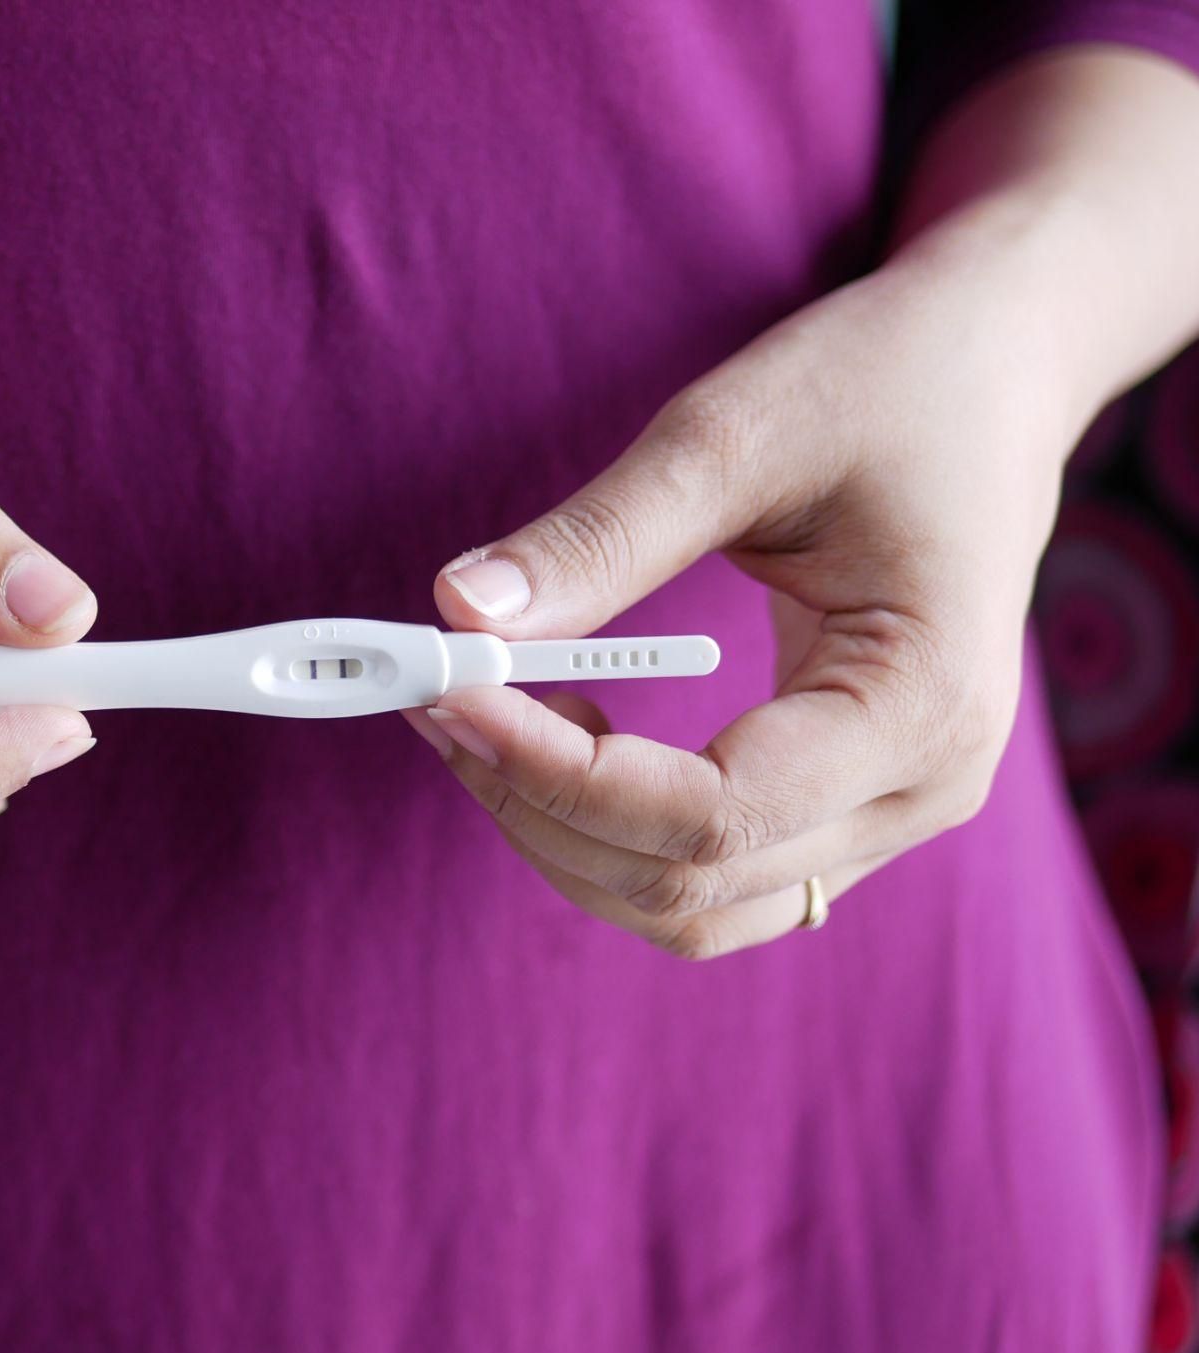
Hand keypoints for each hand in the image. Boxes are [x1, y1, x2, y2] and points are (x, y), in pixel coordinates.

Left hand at [404, 240, 1090, 958]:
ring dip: (561, 833)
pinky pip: (710, 870)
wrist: (992, 374)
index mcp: (923, 704)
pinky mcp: (846, 800)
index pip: (708, 813)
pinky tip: (544, 740)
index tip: (447, 691)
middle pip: (688, 880)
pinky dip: (607, 828)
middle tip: (434, 695)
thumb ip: (600, 539)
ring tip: (475, 716)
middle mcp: (924, 789)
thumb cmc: (887, 384)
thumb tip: (458, 614)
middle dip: (536, 802)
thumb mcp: (734, 435)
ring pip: (692, 903)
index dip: (555, 772)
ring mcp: (891, 810)